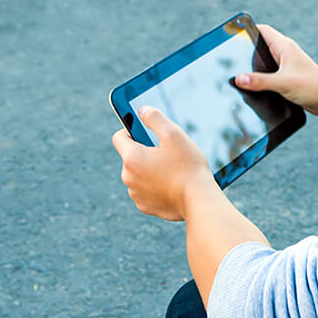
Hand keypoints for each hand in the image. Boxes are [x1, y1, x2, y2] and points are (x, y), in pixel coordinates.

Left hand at [112, 106, 213, 220]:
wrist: (198, 200)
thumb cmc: (188, 167)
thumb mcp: (174, 135)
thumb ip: (155, 118)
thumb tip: (142, 110)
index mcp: (132, 157)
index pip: (119, 137)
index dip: (130, 130)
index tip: (144, 132)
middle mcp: (128, 176)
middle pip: (130, 157)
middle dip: (145, 152)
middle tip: (167, 153)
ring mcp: (135, 193)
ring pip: (138, 174)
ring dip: (149, 170)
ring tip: (172, 171)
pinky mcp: (145, 206)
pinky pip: (145, 191)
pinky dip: (155, 187)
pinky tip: (172, 185)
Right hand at [234, 24, 317, 115]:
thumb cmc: (313, 86)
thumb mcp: (282, 83)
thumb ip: (259, 81)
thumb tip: (238, 79)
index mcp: (285, 47)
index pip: (263, 30)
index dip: (248, 29)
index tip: (234, 34)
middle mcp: (286, 53)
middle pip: (262, 45)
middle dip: (248, 50)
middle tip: (232, 57)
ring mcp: (287, 65)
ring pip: (266, 61)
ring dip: (255, 67)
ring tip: (240, 73)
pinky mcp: (289, 78)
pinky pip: (271, 74)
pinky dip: (262, 78)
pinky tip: (255, 87)